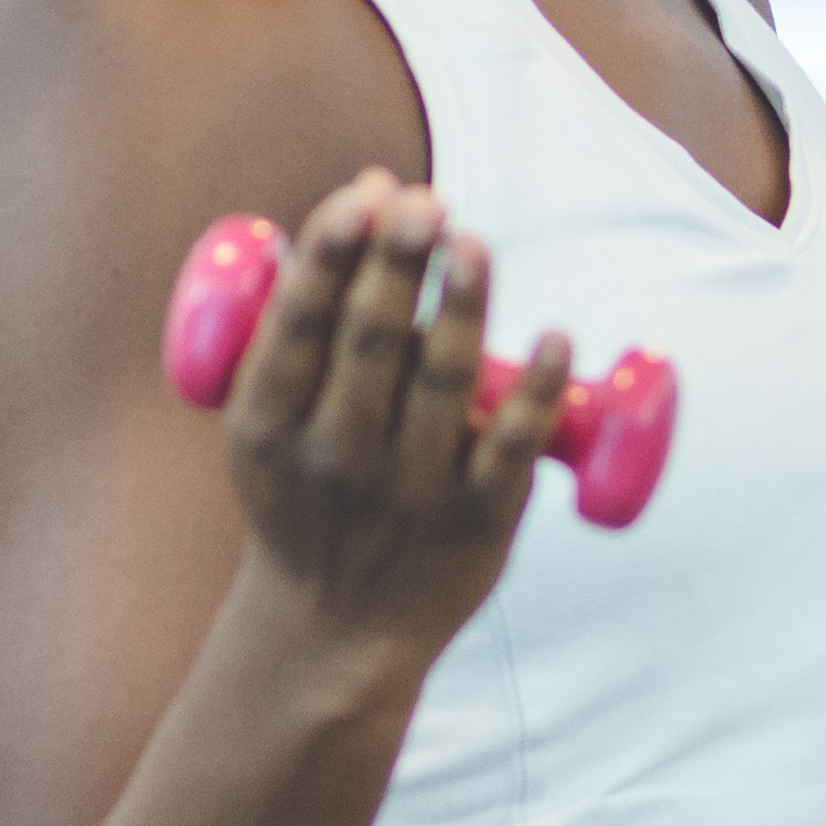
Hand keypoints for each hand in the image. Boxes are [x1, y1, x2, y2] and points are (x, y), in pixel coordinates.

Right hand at [200, 174, 566, 672]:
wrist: (335, 633)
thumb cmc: (305, 497)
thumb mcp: (265, 427)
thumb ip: (302, 327)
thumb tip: (366, 198)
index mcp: (270, 424)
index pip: (301, 322)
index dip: (333, 251)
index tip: (364, 191)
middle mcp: (337, 455)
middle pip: (372, 341)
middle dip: (397, 263)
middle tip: (422, 200)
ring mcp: (411, 489)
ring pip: (443, 381)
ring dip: (464, 305)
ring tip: (471, 242)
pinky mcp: (479, 519)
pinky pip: (514, 447)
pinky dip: (542, 392)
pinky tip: (561, 339)